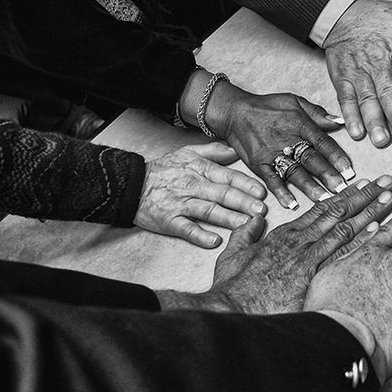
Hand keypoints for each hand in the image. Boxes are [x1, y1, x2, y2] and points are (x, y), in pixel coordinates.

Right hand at [135, 143, 266, 247]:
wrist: (129, 185)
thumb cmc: (163, 170)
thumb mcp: (187, 153)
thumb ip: (213, 151)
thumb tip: (235, 150)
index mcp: (199, 169)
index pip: (227, 176)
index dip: (245, 184)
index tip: (262, 192)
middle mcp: (192, 186)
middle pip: (222, 194)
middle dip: (243, 202)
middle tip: (261, 210)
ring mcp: (180, 204)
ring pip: (208, 211)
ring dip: (228, 218)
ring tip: (246, 225)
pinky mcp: (169, 221)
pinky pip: (186, 229)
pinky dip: (200, 235)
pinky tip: (215, 241)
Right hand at [193, 176, 391, 314]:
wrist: (230, 309)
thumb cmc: (232, 288)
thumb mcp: (234, 255)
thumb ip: (246, 234)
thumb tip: (255, 218)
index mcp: (284, 235)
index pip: (320, 209)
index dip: (343, 195)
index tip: (361, 184)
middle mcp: (299, 241)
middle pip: (338, 212)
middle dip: (365, 195)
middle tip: (386, 182)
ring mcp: (307, 257)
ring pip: (345, 227)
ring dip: (370, 210)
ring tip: (390, 196)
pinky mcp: (312, 275)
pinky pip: (342, 253)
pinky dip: (361, 239)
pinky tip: (379, 228)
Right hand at [205, 80, 355, 208]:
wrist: (235, 112)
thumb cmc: (268, 107)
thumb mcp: (295, 101)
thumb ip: (318, 113)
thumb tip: (341, 122)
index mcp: (300, 124)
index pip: (322, 142)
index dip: (337, 157)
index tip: (350, 171)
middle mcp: (288, 140)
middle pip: (311, 159)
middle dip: (327, 175)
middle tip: (342, 189)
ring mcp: (272, 153)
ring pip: (294, 171)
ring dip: (309, 186)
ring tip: (324, 199)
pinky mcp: (259, 164)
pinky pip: (271, 179)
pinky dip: (281, 192)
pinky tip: (292, 203)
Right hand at [323, 0, 391, 146]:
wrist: (344, 14)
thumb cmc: (381, 20)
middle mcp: (378, 63)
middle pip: (388, 92)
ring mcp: (359, 72)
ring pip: (367, 98)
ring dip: (374, 120)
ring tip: (381, 139)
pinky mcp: (342, 78)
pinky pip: (346, 98)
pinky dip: (350, 115)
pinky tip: (356, 131)